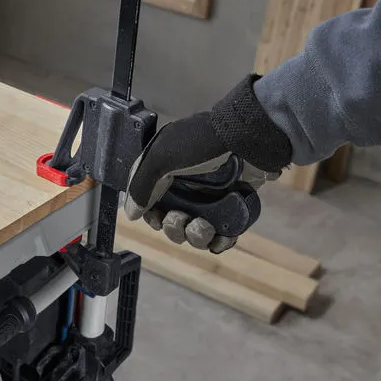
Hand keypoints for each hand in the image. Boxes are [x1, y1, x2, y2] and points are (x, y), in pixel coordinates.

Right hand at [123, 75, 291, 252]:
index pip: (149, 200)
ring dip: (195, 236)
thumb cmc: (203, 144)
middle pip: (171, 220)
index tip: (156, 219)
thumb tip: (131, 213)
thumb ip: (141, 186)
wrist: (249, 139)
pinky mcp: (232, 207)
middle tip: (180, 218)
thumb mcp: (161, 158)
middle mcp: (185, 185)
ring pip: (195, 231)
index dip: (150, 214)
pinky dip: (220, 241)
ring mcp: (210, 197)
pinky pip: (221, 234)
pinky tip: (221, 238)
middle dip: (173, 227)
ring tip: (203, 227)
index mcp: (165, 171)